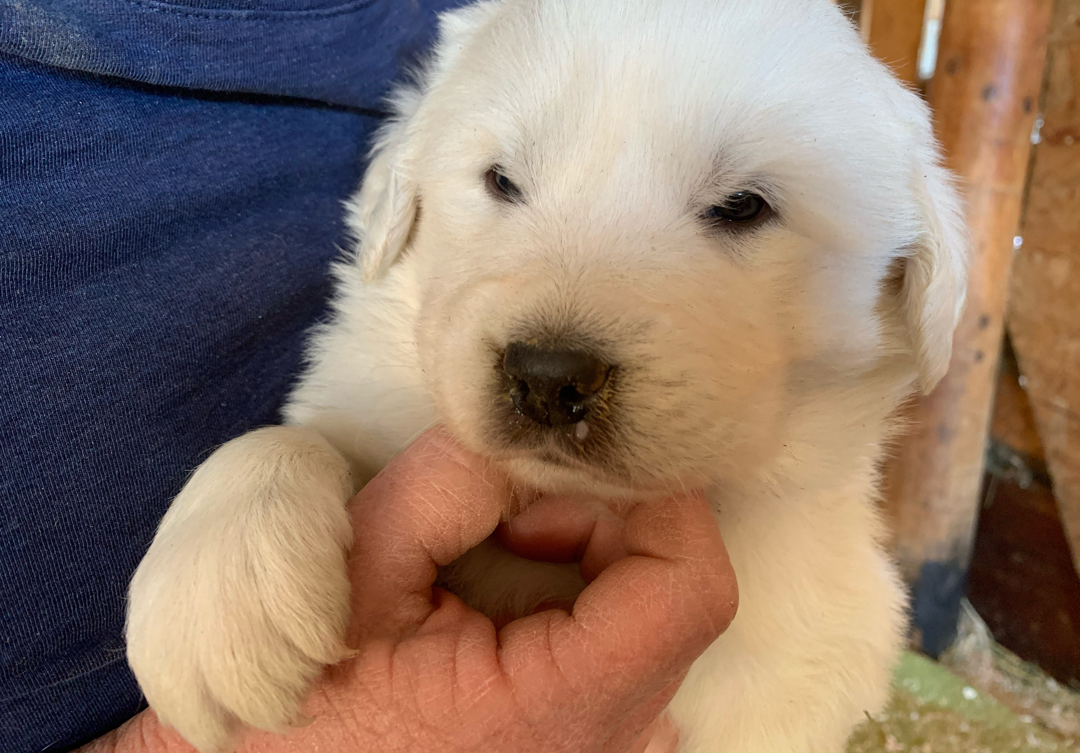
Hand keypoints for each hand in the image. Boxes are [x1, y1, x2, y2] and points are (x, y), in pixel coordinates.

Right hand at [86, 428, 737, 752]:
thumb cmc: (323, 676)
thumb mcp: (367, 564)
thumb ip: (451, 478)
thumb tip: (530, 425)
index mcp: (555, 704)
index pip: (688, 588)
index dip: (658, 498)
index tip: (583, 457)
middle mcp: (609, 731)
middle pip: (676, 580)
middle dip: (601, 510)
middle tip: (515, 502)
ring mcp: (613, 729)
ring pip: (658, 596)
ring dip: (590, 537)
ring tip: (503, 540)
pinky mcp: (602, 716)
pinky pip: (635, 620)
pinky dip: (587, 569)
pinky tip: (516, 572)